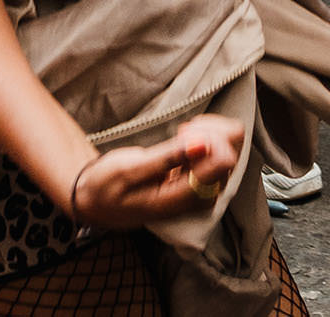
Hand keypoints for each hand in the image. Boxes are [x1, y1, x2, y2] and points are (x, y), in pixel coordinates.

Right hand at [65, 114, 243, 228]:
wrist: (98, 200)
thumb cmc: (107, 185)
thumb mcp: (129, 169)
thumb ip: (168, 157)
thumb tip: (203, 144)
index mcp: (183, 199)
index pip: (224, 160)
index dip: (209, 137)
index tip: (182, 131)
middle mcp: (201, 195)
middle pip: (231, 150)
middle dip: (209, 131)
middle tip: (181, 129)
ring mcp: (205, 187)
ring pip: (231, 147)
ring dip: (210, 130)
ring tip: (183, 132)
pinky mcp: (205, 177)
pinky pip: (223, 148)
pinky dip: (208, 133)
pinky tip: (187, 135)